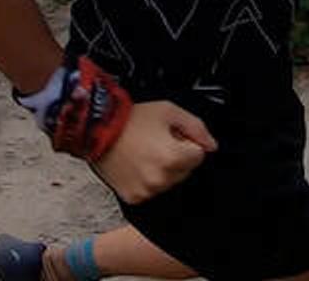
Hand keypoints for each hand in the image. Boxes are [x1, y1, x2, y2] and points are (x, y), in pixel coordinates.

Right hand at [93, 100, 216, 202]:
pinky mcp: (134, 198)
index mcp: (174, 158)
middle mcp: (161, 179)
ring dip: (163, 170)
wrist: (98, 130)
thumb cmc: (131, 119)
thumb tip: (211, 145)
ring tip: (144, 152)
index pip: (199, 155)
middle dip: (177, 157)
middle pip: (185, 170)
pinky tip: (136, 164)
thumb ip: (196, 127)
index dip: (187, 142)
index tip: (173, 136)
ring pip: (169, 181)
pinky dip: (147, 180)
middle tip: (156, 142)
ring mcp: (147, 191)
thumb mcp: (169, 111)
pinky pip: (152, 190)